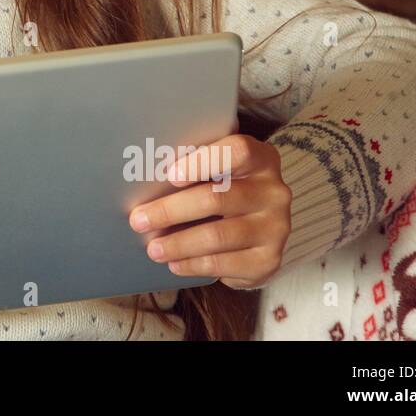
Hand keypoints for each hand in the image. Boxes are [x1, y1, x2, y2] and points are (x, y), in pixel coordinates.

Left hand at [126, 133, 291, 289]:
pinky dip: (193, 265)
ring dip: (177, 243)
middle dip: (170, 210)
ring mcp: (275, 227)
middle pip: (216, 198)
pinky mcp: (269, 260)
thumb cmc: (226, 190)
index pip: (237, 151)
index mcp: (262, 159)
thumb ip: (194, 166)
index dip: (202, 162)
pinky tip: (174, 263)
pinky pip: (223, 264)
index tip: (170, 175)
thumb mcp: (218, 171)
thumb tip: (140, 174)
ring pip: (216, 235)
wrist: (259, 231)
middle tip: (139, 220)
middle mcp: (274, 191)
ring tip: (152, 248)